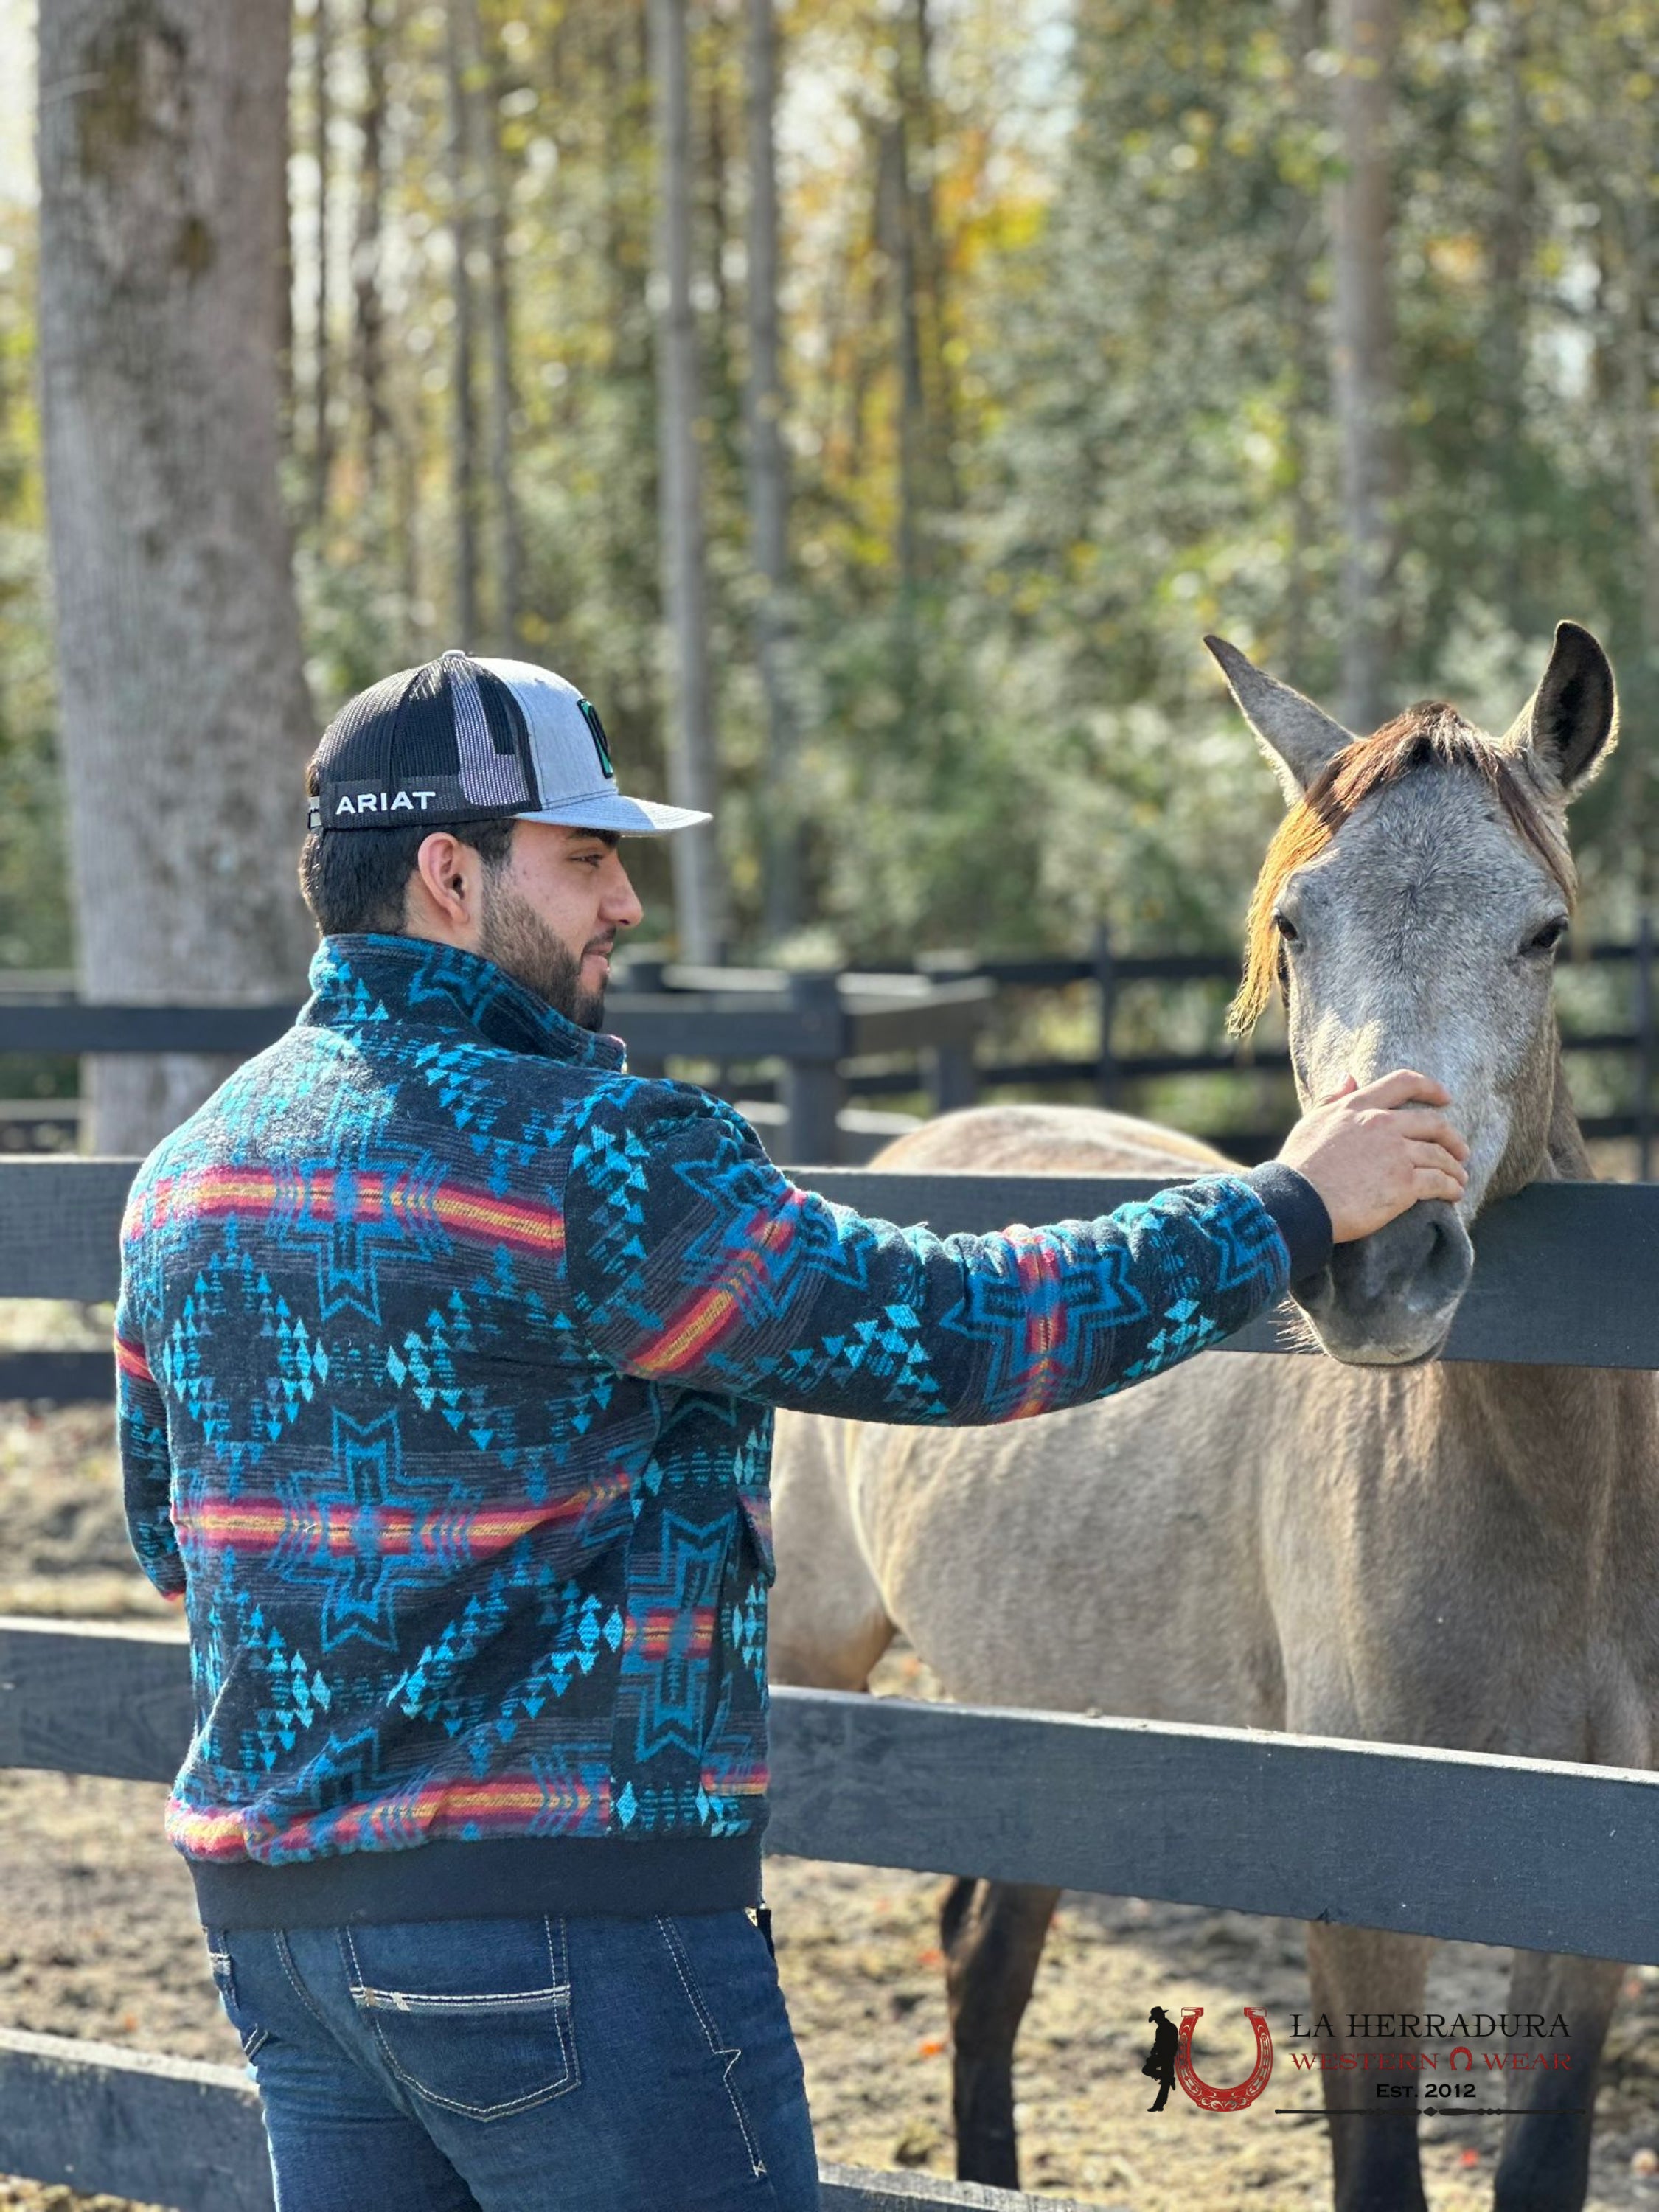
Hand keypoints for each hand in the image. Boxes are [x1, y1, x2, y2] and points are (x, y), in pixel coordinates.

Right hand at [1277, 1070, 1470, 1243]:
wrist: (1297, 1203)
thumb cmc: (1298, 1167)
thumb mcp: (1311, 1123)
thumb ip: (1332, 1099)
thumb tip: (1348, 1076)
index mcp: (1359, 1107)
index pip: (1403, 1083)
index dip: (1430, 1087)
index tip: (1445, 1098)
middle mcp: (1382, 1124)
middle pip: (1432, 1123)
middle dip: (1451, 1137)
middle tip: (1460, 1150)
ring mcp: (1396, 1153)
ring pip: (1440, 1155)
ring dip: (1454, 1167)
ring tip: (1459, 1179)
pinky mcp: (1405, 1183)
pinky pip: (1439, 1182)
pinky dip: (1451, 1188)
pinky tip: (1454, 1194)